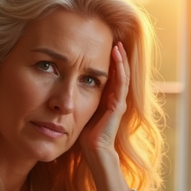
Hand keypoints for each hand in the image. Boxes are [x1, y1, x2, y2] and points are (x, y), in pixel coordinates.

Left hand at [79, 42, 128, 157]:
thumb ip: (81, 97)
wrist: (94, 150)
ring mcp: (120, 101)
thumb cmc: (86, 133)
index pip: (113, 76)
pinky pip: (121, 83)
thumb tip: (67, 85)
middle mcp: (117, 98)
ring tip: (117, 45)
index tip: (105, 47)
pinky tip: (116, 57)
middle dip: (118, 56)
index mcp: (110, 99)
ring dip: (121, 59)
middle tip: (115, 40)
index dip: (111, 61)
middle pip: (121, 72)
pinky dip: (120, 69)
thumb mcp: (82, 109)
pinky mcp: (119, 105)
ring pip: (123, 75)